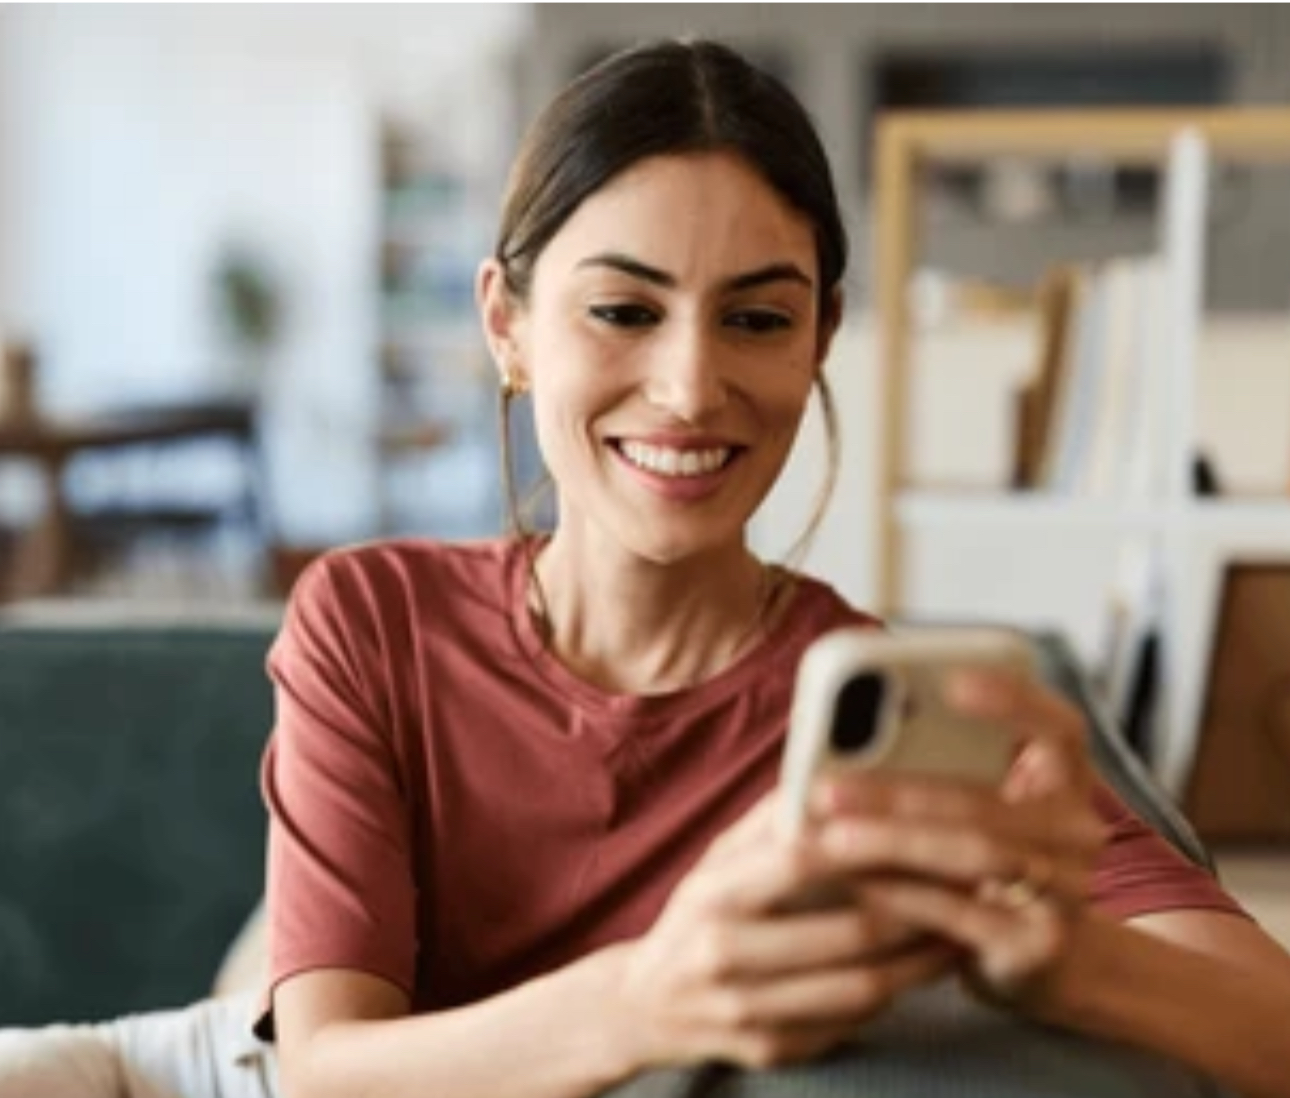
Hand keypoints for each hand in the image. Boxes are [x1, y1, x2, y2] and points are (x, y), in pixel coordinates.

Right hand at [614, 792, 957, 1071]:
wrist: (643, 1005)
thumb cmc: (698, 913)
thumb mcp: (718, 859)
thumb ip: (771, 820)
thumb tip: (829, 769)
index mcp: (714, 893)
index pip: (799, 861)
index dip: (867, 845)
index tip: (924, 829)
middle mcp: (724, 954)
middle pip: (845, 932)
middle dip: (919, 907)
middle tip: (970, 884)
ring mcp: (747, 1009)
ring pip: (860, 986)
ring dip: (923, 958)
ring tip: (964, 927)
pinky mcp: (771, 1050)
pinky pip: (850, 1021)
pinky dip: (896, 993)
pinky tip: (925, 969)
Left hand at [809, 669, 1106, 1015]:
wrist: (1045, 956)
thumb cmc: (990, 854)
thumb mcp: (983, 804)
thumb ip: (943, 765)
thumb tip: (841, 731)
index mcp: (1065, 778)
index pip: (1059, 726)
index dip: (1013, 701)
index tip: (952, 682)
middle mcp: (1078, 830)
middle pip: (988, 802)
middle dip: (898, 792)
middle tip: (826, 787)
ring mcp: (1066, 890)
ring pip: (975, 854)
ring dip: (893, 842)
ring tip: (829, 835)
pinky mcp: (1039, 945)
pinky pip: (960, 913)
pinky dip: (902, 893)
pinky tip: (854, 879)